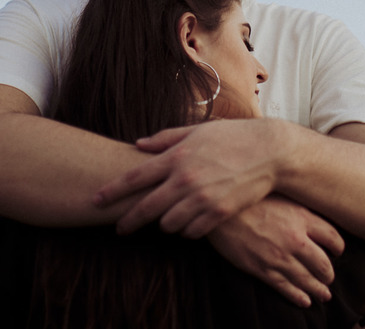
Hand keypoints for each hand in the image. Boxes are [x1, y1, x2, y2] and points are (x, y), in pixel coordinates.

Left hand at [93, 119, 288, 237]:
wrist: (269, 151)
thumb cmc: (231, 137)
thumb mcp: (196, 131)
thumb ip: (165, 139)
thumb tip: (137, 144)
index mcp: (176, 157)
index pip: (134, 177)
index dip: (112, 191)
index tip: (95, 200)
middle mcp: (185, 179)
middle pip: (146, 208)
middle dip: (128, 220)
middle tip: (119, 228)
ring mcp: (202, 198)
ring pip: (168, 224)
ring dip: (164, 224)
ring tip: (165, 219)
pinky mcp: (219, 213)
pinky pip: (192, 232)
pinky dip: (187, 230)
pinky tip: (188, 222)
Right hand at [208, 196, 343, 306]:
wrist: (220, 212)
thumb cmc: (247, 198)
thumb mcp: (278, 194)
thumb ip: (296, 205)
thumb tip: (309, 210)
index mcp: (301, 217)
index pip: (332, 237)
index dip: (338, 247)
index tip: (338, 251)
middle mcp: (295, 239)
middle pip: (323, 264)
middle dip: (328, 274)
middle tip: (329, 277)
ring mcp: (279, 257)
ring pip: (307, 280)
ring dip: (318, 290)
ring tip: (324, 294)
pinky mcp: (263, 269)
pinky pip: (286, 288)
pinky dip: (298, 297)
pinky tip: (305, 301)